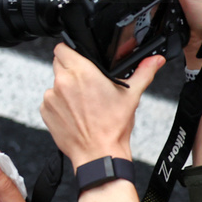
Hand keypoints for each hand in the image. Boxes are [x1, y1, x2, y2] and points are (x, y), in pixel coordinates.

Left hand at [39, 44, 163, 166]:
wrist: (98, 153)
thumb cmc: (113, 127)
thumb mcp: (132, 96)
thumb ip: (143, 73)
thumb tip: (156, 60)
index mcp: (82, 73)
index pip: (63, 48)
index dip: (71, 50)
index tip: (78, 56)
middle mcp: (63, 82)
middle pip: (59, 63)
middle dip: (71, 68)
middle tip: (86, 81)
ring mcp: (51, 96)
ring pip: (55, 82)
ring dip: (65, 87)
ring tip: (83, 101)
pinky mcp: (45, 110)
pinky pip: (49, 99)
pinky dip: (59, 103)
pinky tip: (74, 112)